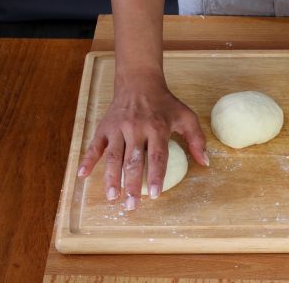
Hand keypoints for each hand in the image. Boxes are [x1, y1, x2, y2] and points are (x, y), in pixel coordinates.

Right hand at [76, 71, 207, 209]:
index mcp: (157, 127)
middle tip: (131, 206)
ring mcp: (118, 128)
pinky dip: (88, 160)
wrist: (139, 82)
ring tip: (113, 197)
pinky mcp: (105, 127)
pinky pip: (95, 145)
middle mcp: (136, 128)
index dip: (156, 175)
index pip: (157, 155)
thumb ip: (197, 139)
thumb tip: (205, 162)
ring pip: (113, 156)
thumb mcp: (186, 116)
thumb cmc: (165, 103)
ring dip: (111, 178)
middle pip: (133, 160)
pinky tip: (82, 176)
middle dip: (131, 184)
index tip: (155, 194)